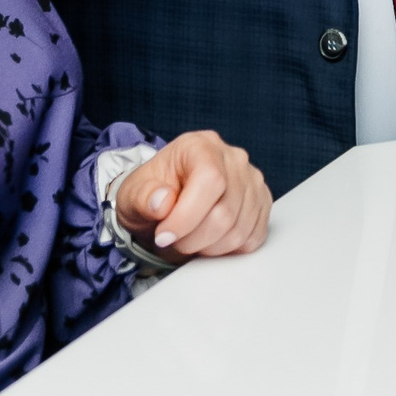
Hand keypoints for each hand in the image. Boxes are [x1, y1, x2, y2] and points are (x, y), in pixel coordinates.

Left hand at [112, 132, 269, 260]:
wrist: (166, 203)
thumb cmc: (152, 194)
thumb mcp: (133, 194)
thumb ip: (143, 197)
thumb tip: (161, 202)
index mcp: (200, 146)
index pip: (210, 180)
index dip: (187, 216)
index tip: (164, 235)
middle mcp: (233, 158)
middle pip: (225, 212)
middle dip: (193, 238)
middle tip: (172, 239)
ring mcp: (251, 181)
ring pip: (239, 230)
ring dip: (208, 246)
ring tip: (189, 238)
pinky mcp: (262, 203)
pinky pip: (252, 238)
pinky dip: (227, 249)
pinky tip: (208, 239)